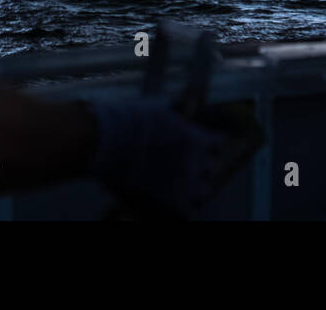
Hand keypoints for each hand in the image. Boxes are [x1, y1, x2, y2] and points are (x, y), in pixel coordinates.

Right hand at [85, 97, 227, 218]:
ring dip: (190, 192)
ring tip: (168, 189)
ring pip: (203, 194)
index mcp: (197, 138)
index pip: (216, 145)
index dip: (203, 147)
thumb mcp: (158, 110)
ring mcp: (189, 185)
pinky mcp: (175, 205)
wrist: (108, 142)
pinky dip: (178, 212)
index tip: (190, 148)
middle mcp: (198, 163)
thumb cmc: (127, 123)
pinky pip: (188, 215)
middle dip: (195, 169)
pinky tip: (162, 205)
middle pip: (209, 170)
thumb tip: (177, 116)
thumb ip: (174, 118)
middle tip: (174, 169)